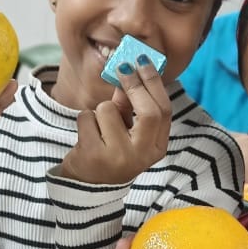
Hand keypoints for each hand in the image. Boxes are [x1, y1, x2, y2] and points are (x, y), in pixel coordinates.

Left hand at [59, 57, 171, 184]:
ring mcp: (119, 158)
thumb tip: (128, 70)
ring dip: (99, 111)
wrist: (87, 186)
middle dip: (134, 85)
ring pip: (108, 110)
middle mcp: (142, 156)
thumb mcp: (127, 130)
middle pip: (149, 112)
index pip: (164, 111)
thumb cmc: (111, 151)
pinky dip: (84, 121)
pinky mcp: (94, 157)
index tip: (142, 62)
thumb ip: (130, 105)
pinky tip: (86, 136)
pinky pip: (87, 119)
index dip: (153, 83)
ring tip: (98, 128)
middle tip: (121, 67)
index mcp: (157, 148)